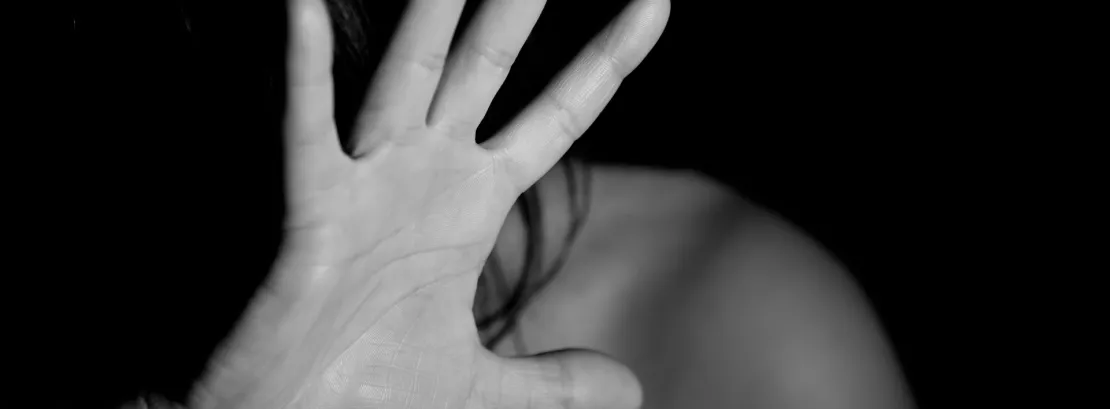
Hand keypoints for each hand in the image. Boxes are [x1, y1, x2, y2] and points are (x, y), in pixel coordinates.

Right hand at [189, 0, 667, 407]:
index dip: (606, 60)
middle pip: (487, 66)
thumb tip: (627, 386)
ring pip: (407, 74)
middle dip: (520, 2)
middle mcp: (426, 176)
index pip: (558, 115)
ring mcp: (368, 186)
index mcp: (470, 204)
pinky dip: (302, 70)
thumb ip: (553, 381)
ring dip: (431, 10)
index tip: (655, 3)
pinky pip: (306, 130)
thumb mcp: (484, 389)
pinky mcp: (311, 213)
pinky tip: (302, 4)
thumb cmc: (371, 396)